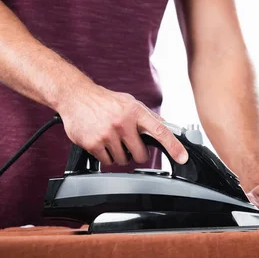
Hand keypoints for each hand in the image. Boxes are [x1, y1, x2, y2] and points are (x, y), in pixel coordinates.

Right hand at [57, 78, 187, 166]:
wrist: (75, 96)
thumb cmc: (104, 100)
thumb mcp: (129, 102)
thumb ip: (147, 116)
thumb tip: (167, 127)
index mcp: (135, 112)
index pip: (160, 131)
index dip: (174, 146)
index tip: (182, 157)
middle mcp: (123, 122)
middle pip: (140, 155)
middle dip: (136, 154)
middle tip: (129, 145)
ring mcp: (108, 134)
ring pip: (122, 160)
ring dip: (119, 155)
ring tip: (111, 140)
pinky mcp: (93, 143)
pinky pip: (107, 161)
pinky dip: (105, 156)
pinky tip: (100, 142)